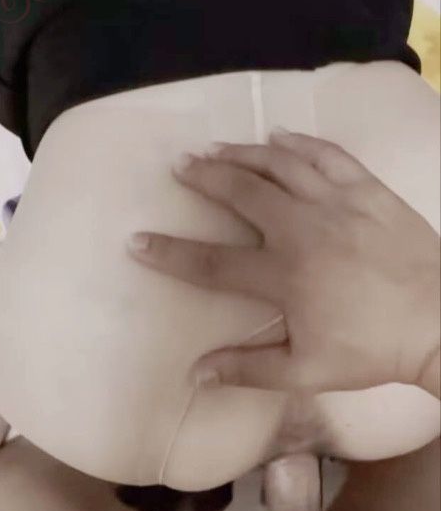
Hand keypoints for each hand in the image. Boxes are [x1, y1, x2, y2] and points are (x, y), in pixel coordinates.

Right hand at [128, 131, 440, 395]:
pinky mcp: (368, 190)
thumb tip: (195, 374)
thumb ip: (248, 368)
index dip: (170, 253)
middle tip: (180, 165)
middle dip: (205, 176)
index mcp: (285, 276)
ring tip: (217, 148)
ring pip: (280, 164)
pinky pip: (327, 155)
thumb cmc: (373, 350)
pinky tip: (279, 136)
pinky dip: (300, 142)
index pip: (213, 264)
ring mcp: (338, 203)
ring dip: (244, 153)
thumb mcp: (307, 370)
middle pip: (242, 192)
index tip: (137, 241)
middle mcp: (304, 229)